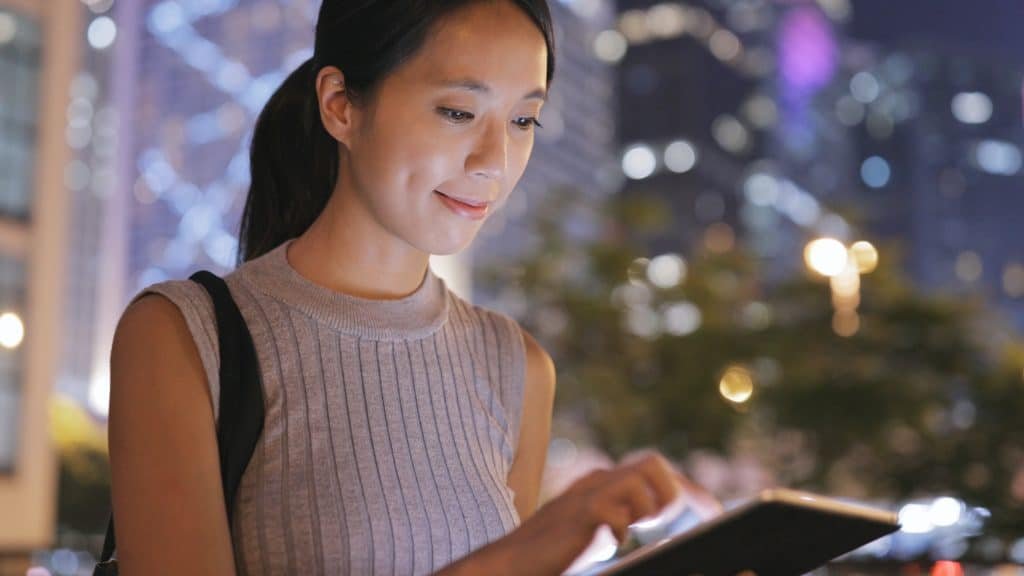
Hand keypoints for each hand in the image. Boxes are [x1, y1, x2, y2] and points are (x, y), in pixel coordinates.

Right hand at [491, 449, 721, 575]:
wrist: (509, 565)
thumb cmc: (551, 556)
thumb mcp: (593, 536)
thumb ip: (620, 525)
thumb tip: (661, 535)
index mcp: (602, 485)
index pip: (653, 473)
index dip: (686, 492)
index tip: (709, 513)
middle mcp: (596, 482)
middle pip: (652, 464)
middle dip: (675, 493)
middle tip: (680, 522)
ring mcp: (587, 495)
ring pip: (639, 476)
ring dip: (651, 505)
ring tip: (644, 529)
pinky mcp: (578, 515)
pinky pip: (614, 510)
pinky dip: (622, 529)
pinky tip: (615, 544)